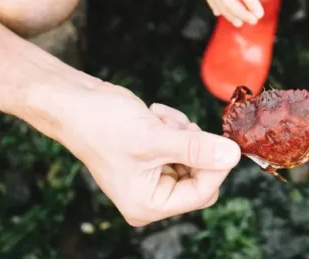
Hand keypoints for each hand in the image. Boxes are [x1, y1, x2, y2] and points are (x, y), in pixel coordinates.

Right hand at [51, 80, 241, 226]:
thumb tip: (233, 155)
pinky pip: (184, 143)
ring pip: (196, 155)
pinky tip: (154, 116)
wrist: (76, 103)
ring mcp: (154, 175)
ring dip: (183, 132)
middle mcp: (152, 196)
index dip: (216, 166)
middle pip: (202, 177)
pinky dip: (175, 126)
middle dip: (195, 146)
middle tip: (178, 127)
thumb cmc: (102, 126)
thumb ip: (197, 148)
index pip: (202, 193)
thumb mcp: (155, 138)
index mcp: (148, 204)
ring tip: (159, 120)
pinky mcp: (155, 155)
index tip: (225, 141)